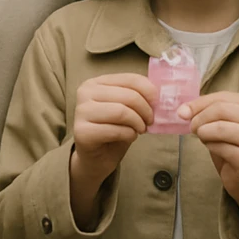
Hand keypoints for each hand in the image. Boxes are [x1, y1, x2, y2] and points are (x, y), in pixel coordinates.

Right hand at [69, 73, 155, 228]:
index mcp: (96, 83)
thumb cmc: (111, 132)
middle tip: (150, 121)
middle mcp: (85, 93)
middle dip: (145, 110)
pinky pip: (115, 130)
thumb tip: (157, 93)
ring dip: (138, 123)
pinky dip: (129, 134)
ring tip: (140, 130)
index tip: (157, 102)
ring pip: (121, 111)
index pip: (129, 78)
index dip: (148, 90)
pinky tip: (129, 137)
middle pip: (127, 95)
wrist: (94, 160)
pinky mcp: (82, 132)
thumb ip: (135, 97)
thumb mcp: (124, 109)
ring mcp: (81, 112)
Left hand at [183, 91, 238, 238]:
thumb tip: (183, 110)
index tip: (183, 111)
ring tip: (202, 137)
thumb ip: (208, 111)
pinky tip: (212, 148)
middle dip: (200, 117)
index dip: (200, 102)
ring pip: (221, 127)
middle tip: (192, 127)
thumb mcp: (226, 123)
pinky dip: (209, 145)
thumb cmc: (237, 147)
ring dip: (203, 132)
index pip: (225, 97)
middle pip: (222, 109)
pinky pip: (220, 146)